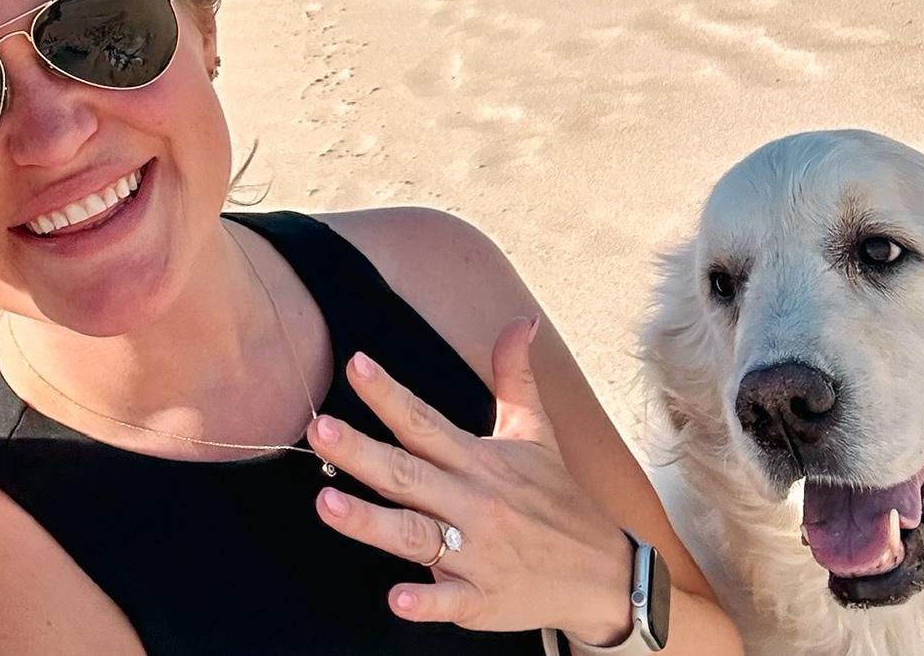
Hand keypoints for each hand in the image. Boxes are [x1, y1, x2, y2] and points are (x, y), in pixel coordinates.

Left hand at [305, 317, 634, 643]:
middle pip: (408, 474)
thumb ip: (515, 376)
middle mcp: (473, 502)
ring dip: (371, 522)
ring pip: (415, 535)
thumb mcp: (537, 431)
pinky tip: (397, 599)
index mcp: (479, 460)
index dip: (389, 393)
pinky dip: (426, 601)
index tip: (356, 364)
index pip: (425, 420)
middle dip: (362, 452)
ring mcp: (477, 553)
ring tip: (326, 502)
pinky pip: (450, 602)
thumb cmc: (557, 497)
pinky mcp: (483, 601)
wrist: (603, 574)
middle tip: (320, 429)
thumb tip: (522, 320)